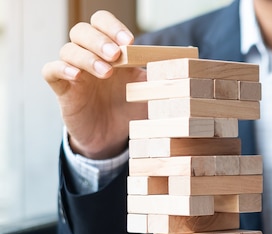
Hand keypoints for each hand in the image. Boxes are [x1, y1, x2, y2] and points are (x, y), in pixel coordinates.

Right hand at [41, 10, 147, 158]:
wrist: (112, 138)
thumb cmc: (129, 109)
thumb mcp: (149, 90)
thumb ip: (161, 74)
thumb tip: (187, 59)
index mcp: (111, 52)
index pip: (102, 23)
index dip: (112, 27)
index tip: (129, 41)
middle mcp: (90, 56)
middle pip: (82, 31)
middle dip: (99, 40)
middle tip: (116, 55)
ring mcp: (74, 71)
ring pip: (68, 49)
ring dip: (87, 57)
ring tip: (106, 72)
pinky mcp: (62, 89)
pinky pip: (51, 70)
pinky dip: (61, 68)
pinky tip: (76, 75)